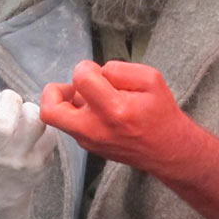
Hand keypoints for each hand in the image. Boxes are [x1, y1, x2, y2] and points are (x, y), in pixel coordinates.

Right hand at [0, 82, 57, 194]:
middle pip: (2, 122)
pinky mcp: (39, 163)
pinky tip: (33, 131)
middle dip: (10, 99)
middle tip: (9, 100)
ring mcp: (16, 159)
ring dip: (30, 109)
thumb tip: (1, 97)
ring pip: (33, 122)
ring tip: (24, 113)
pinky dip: (42, 125)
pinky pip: (49, 132)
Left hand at [39, 60, 190, 174]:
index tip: (96, 71)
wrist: (168, 150)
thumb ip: (118, 70)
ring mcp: (88, 141)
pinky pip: (70, 125)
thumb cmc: (161, 113)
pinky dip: (76, 112)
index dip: (85, 68)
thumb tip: (95, 73)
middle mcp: (96, 129)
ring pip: (57, 118)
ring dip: (66, 102)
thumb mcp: (150, 79)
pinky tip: (96, 109)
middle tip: (74, 87)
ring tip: (90, 97)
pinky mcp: (87, 146)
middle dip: (54, 91)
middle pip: (50, 110)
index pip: (81, 80)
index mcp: (114, 110)